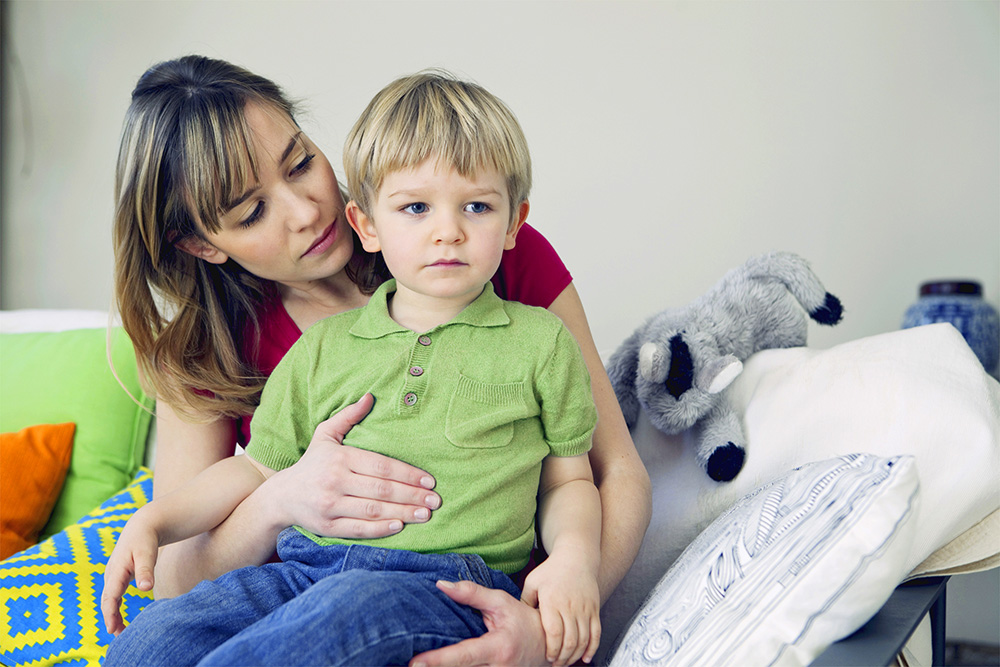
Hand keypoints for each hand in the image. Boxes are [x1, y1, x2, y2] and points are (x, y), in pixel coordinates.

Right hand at [101, 509, 159, 635]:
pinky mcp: (119, 577)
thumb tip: (145, 588)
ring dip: (112, 616)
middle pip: (107, 601)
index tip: (112, 629)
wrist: (143, 525)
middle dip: (111, 619)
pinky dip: (115, 609)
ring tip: (120, 632)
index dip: (110, 613)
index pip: (110, 596)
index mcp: (116, 570)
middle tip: (119, 636)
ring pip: (109, 600)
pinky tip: (120, 621)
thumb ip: (146, 570)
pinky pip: (113, 597)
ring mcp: (114, 576)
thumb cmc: (146, 539)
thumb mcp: (147, 552)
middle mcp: (112, 574)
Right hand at [265, 394, 441, 538]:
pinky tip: (400, 526)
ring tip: (426, 514)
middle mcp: (335, 481)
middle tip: (435, 500)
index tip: (430, 480)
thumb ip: (348, 417)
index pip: (381, 466)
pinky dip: (380, 529)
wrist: (281, 496)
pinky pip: (358, 529)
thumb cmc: (312, 463)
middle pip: (381, 489)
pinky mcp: (327, 526)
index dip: (408, 474)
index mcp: (340, 458)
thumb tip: (370, 397)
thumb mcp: (326, 435)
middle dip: (412, 495)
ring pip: (373, 510)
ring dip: (403, 512)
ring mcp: (330, 505)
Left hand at [409, 580, 547, 666]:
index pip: (463, 656)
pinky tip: (437, 666)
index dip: (438, 660)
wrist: (547, 646)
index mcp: (497, 648)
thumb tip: (441, 585)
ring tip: (420, 665)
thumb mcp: (500, 602)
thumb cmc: (522, 621)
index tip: (415, 663)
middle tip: (408, 665)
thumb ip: (471, 594)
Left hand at [522, 557, 600, 665]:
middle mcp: (570, 606)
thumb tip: (516, 621)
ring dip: (575, 655)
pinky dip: (592, 648)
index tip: (547, 657)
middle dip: (562, 657)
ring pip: (584, 640)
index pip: (554, 632)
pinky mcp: (595, 609)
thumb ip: (525, 602)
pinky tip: (586, 658)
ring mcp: (585, 608)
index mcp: (552, 600)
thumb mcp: (532, 582)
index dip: (552, 649)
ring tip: (566, 662)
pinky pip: (596, 633)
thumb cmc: (550, 570)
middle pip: (570, 640)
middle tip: (555, 664)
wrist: (576, 557)